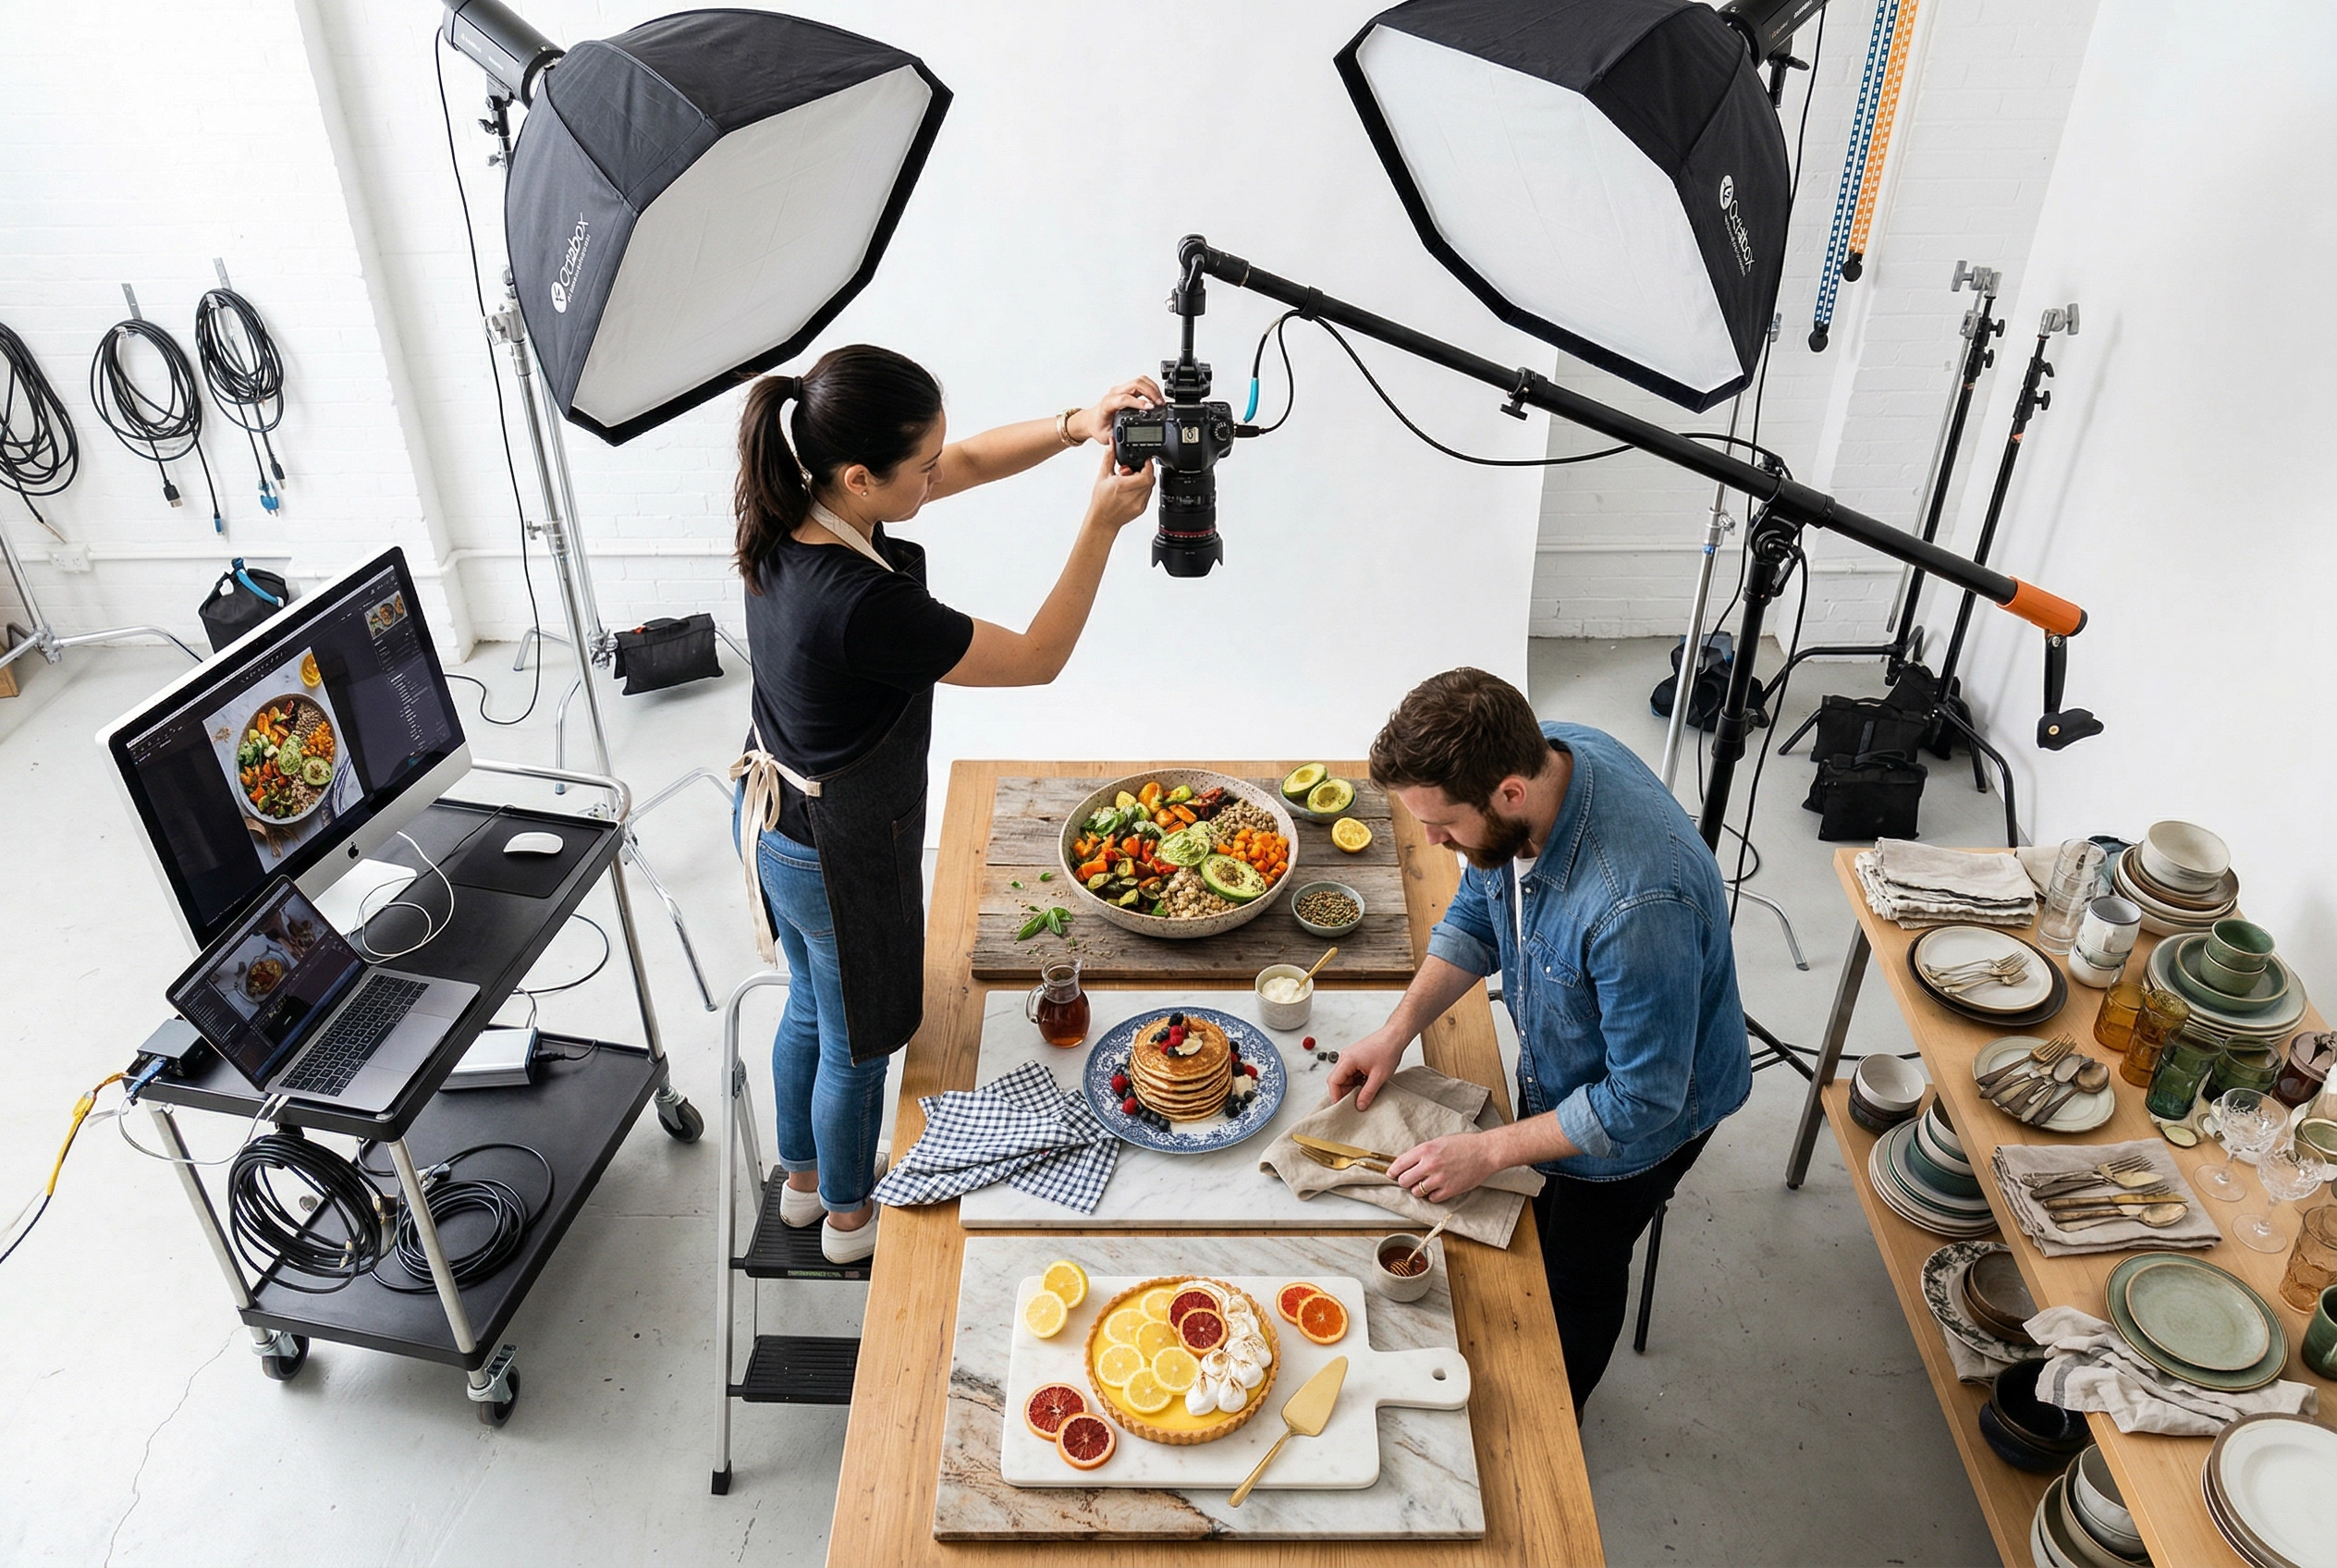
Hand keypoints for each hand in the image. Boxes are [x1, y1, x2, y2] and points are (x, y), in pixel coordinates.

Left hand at [1072, 376, 1163, 445]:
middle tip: (1160, 404)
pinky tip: (1156, 398)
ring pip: (1140, 381)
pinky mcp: (1127, 390)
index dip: (1139, 403)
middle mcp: (1115, 393)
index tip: (1150, 408)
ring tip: (1160, 401)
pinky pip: (1141, 383)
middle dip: (1151, 392)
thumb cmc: (1098, 426)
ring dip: (1153, 389)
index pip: (1125, 398)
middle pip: (1136, 384)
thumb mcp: (1106, 436)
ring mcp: (1121, 390)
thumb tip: (1127, 439)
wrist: (1091, 420)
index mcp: (1108, 404)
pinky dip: (1151, 388)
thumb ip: (1116, 437)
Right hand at [1083, 443, 1154, 531]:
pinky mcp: (1142, 509)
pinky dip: (1143, 488)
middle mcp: (1132, 496)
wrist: (1103, 520)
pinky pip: (1148, 494)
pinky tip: (1132, 490)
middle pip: (1150, 478)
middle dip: (1145, 471)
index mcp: (1122, 486)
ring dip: (1145, 480)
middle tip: (1136, 469)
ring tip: (1131, 480)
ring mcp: (1139, 503)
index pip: (1146, 474)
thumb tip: (1112, 444)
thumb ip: (1109, 458)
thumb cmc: (1100, 501)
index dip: (1148, 465)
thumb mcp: (1103, 476)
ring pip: (1150, 486)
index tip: (1144, 460)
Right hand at [1325, 1023, 1408, 1109]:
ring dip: (1353, 1087)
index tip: (1342, 1107)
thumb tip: (1359, 1106)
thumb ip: (1368, 1093)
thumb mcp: (1379, 1077)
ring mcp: (1350, 1057)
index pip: (1333, 1081)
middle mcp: (1346, 1057)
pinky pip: (1352, 1073)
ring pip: (1345, 1078)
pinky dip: (1357, 1081)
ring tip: (1365, 1093)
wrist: (1396, 1036)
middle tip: (1356, 1103)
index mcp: (1347, 1060)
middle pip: (1338, 1080)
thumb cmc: (1388, 1050)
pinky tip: (1368, 1085)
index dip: (1336, 1096)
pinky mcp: (1356, 1058)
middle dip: (1345, 1092)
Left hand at [1387, 1131, 1504, 1205]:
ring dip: (1419, 1189)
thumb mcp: (1438, 1142)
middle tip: (1410, 1180)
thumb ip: (1422, 1153)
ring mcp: (1439, 1179)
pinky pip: (1432, 1199)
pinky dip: (1432, 1195)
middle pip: (1404, 1181)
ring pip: (1416, 1192)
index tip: (1391, 1174)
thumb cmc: (1463, 1144)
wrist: (1485, 1152)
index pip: (1399, 1164)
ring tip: (1426, 1183)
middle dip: (1405, 1181)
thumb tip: (1406, 1164)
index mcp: (1425, 1150)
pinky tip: (1438, 1188)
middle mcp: (1430, 1165)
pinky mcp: (1449, 1190)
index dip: (1392, 1172)